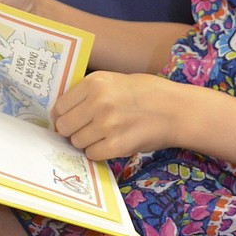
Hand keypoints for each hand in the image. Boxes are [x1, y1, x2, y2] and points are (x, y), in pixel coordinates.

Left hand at [52, 71, 180, 160]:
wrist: (175, 109)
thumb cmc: (146, 93)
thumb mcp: (113, 80)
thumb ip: (88, 93)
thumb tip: (61, 112)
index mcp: (94, 83)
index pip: (60, 106)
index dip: (62, 116)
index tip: (69, 120)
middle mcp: (98, 102)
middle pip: (64, 126)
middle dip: (73, 130)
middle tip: (87, 129)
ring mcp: (107, 125)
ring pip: (77, 142)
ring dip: (87, 142)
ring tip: (104, 135)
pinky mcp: (117, 145)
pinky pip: (92, 154)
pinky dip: (99, 152)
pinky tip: (112, 143)